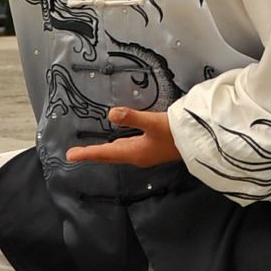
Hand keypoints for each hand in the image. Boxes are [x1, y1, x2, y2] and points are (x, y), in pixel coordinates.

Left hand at [65, 107, 181, 166]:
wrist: (200, 141)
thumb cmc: (177, 132)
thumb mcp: (154, 122)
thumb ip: (132, 117)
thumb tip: (111, 114)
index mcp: (135, 153)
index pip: (106, 153)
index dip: (88, 153)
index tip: (70, 156)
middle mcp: (138, 156)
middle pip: (110, 155)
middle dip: (94, 153)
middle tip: (76, 153)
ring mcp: (146, 154)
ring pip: (119, 153)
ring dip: (105, 151)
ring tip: (92, 150)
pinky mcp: (153, 149)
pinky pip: (129, 149)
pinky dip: (118, 147)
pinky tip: (119, 141)